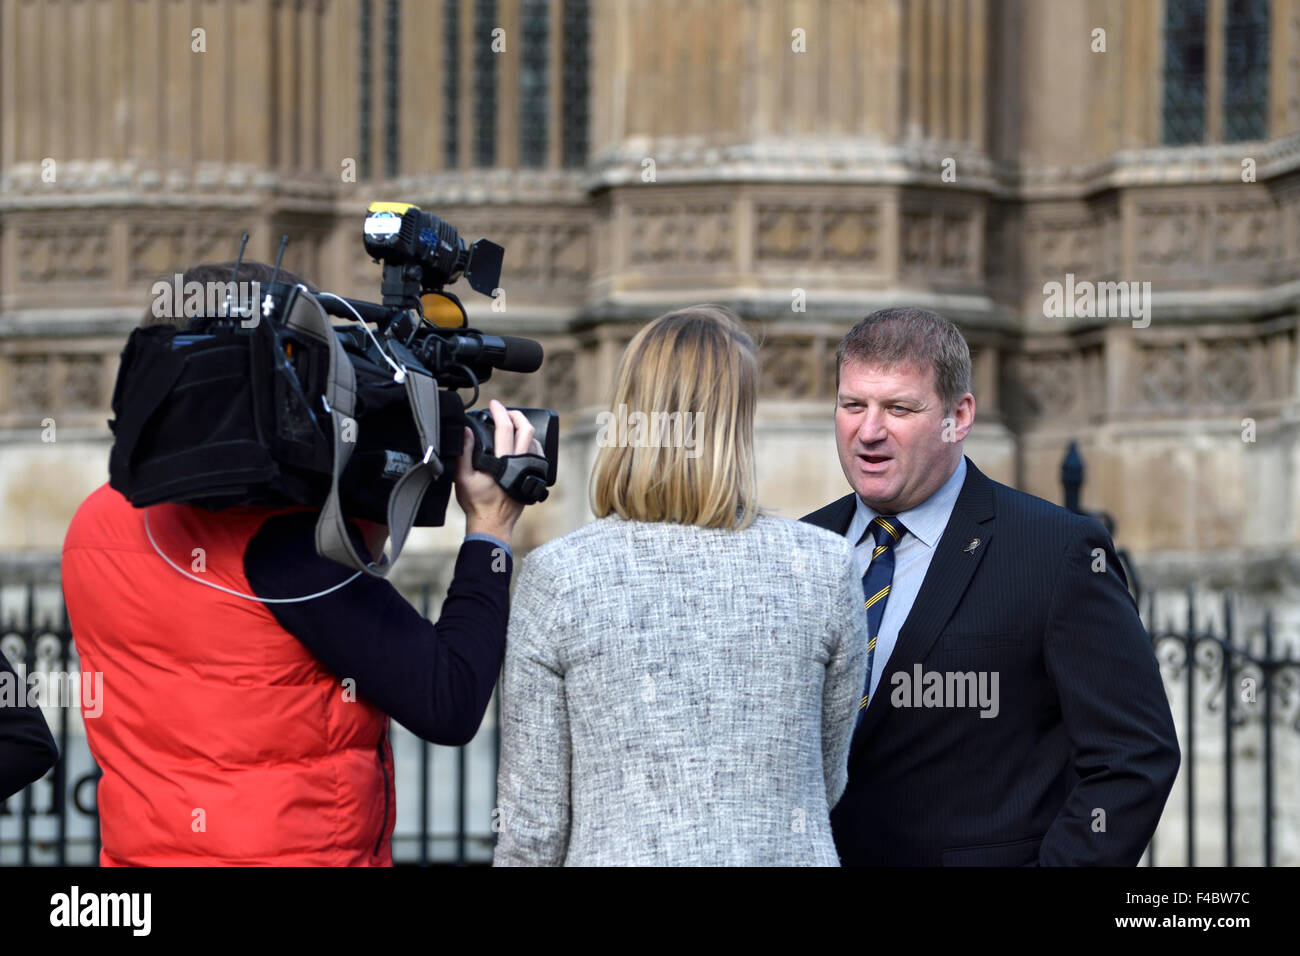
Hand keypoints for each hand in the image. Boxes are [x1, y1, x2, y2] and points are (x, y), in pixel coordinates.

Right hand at [454, 399, 543, 543]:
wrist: (492, 524)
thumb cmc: (477, 503)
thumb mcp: (463, 478)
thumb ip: (465, 452)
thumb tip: (467, 431)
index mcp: (504, 461)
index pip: (505, 428)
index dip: (499, 411)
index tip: (494, 404)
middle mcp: (521, 464)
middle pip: (527, 429)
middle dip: (517, 415)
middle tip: (506, 411)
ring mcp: (530, 471)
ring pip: (535, 441)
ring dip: (524, 429)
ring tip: (512, 425)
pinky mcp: (534, 478)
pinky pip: (538, 455)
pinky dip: (531, 444)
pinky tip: (522, 444)